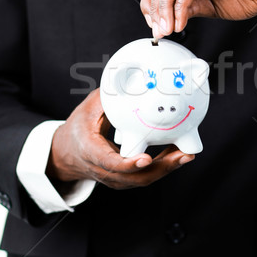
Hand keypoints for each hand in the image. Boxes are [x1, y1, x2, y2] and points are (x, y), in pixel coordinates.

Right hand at [46, 89, 193, 189]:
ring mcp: (116, 179)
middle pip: (136, 177)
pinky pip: (147, 176)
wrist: (68, 153)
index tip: (146, 159)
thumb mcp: (88, 109)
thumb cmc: (79, 128)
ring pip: (145, 179)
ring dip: (168, 167)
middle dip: (163, 167)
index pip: (111, 163)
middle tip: (184, 155)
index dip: (129, 163)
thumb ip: (108, 97)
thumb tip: (127, 76)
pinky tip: (180, 154)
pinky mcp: (126, 179)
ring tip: (187, 154)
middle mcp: (104, 170)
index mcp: (91, 152)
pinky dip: (164, 167)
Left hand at [140, 0, 256, 38]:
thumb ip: (188, 6)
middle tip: (158, 32)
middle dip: (156, 8)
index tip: (153, 25)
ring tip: (168, 30)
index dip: (151, 2)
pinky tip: (181, 23)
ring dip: (165, 9)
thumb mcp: (211, 5)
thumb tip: (163, 20)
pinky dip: (181, 6)